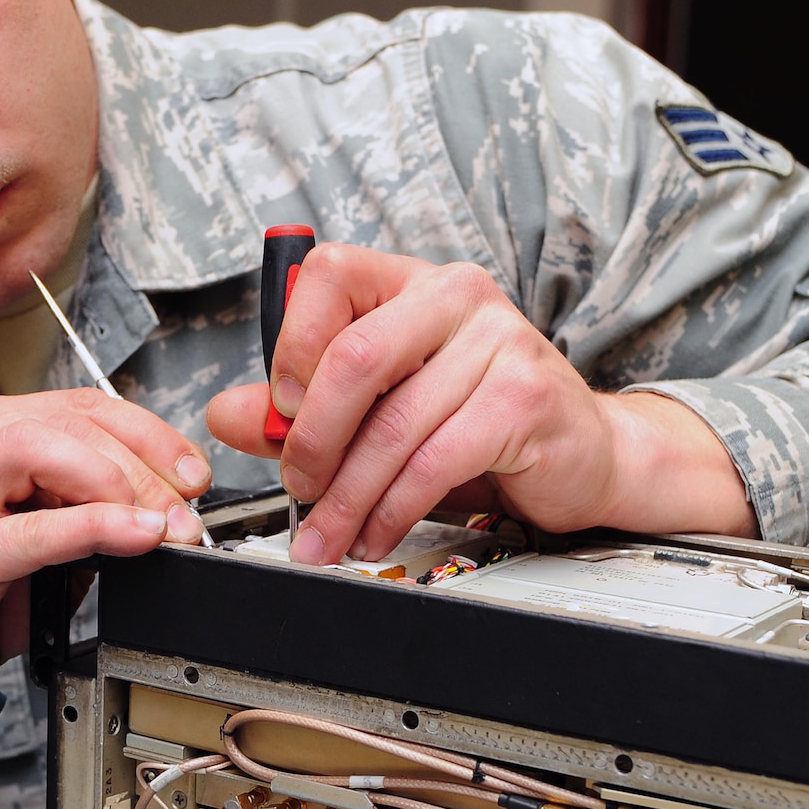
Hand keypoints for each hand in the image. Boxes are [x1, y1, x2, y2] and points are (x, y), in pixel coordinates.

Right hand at [0, 390, 210, 808]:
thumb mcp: (43, 535)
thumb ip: (90, 503)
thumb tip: (168, 499)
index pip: (78, 405)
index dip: (148, 434)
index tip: (191, 473)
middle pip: (68, 422)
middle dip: (143, 466)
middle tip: (183, 513)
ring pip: (43, 449)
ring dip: (118, 486)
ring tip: (158, 524)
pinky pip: (32, 529)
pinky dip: (92, 528)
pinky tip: (132, 536)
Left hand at [207, 245, 755, 561]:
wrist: (582, 452)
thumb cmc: (479, 421)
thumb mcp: (382, 407)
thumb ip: (301, 409)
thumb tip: (226, 413)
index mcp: (410, 282)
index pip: (328, 272)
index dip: (290, 344)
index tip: (280, 409)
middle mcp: (455, 296)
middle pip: (353, 357)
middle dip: (311, 440)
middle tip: (298, 489)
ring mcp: (498, 342)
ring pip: (392, 427)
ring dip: (348, 498)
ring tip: (328, 536)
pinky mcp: (524, 400)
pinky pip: (433, 463)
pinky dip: (392, 511)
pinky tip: (376, 533)